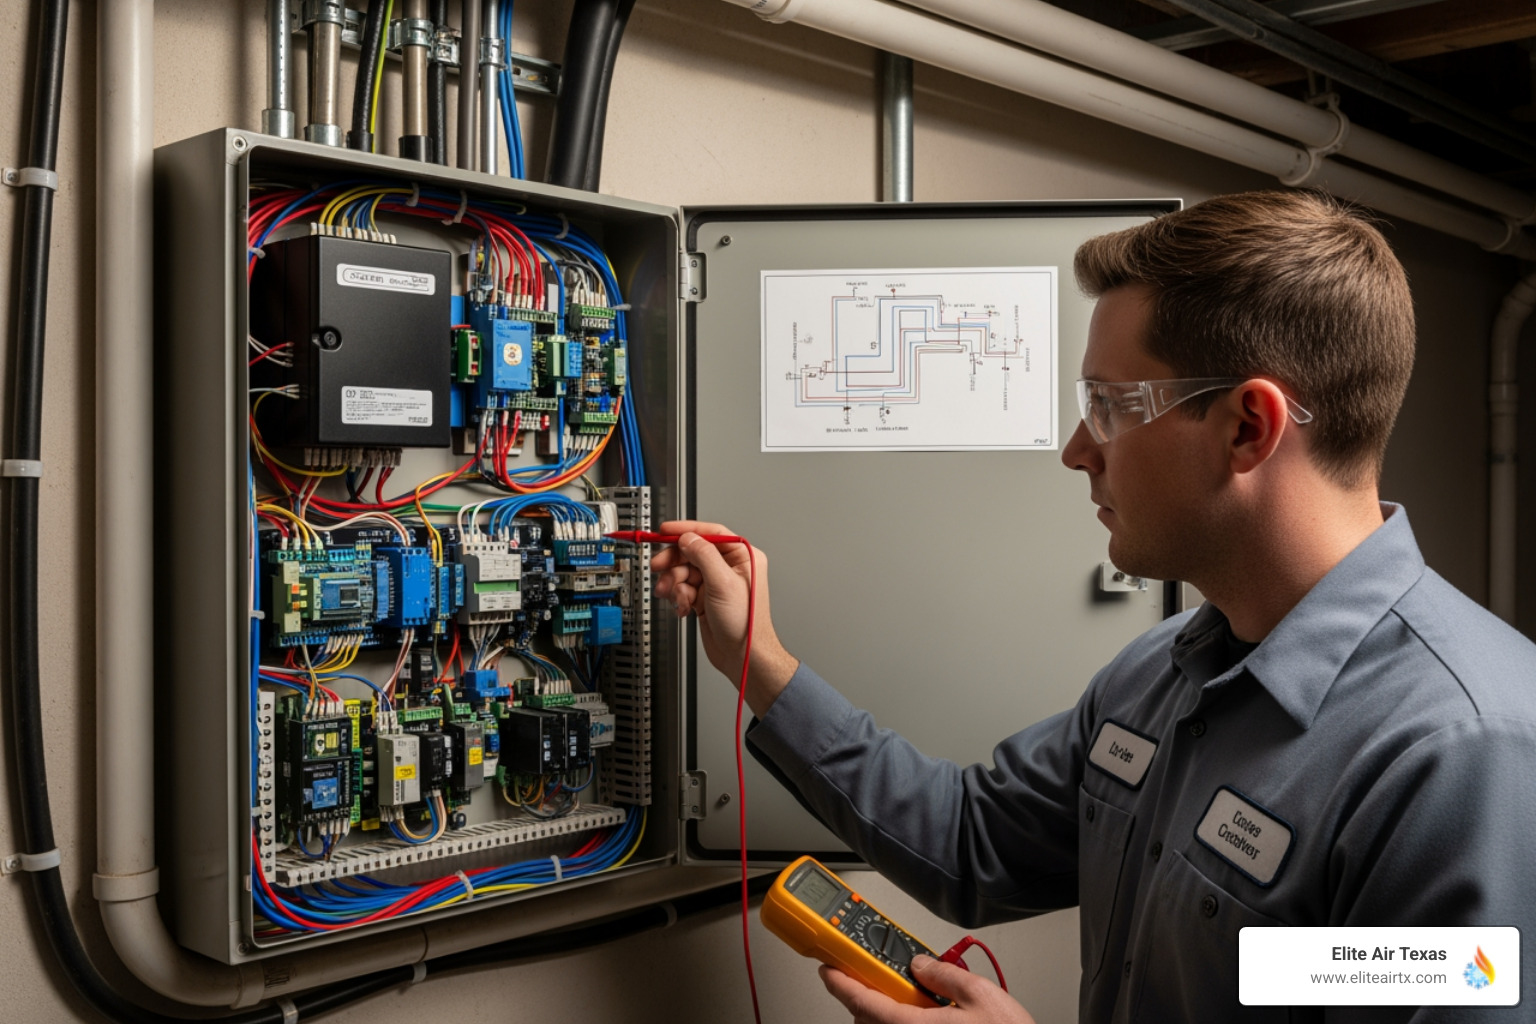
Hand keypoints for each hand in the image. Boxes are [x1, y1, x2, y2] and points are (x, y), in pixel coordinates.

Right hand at [649, 520, 797, 715]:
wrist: (742, 656)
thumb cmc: (746, 624)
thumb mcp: (723, 583)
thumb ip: (704, 556)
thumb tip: (687, 538)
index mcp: (743, 557)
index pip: (711, 533)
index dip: (686, 531)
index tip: (665, 531)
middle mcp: (729, 567)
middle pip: (692, 552)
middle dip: (675, 562)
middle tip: (659, 566)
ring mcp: (716, 583)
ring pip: (685, 571)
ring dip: (675, 583)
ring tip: (675, 595)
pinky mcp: (705, 597)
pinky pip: (684, 588)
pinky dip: (679, 597)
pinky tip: (683, 607)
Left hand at [819, 955, 1035, 1023]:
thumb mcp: (980, 995)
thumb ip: (943, 974)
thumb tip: (922, 965)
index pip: (862, 1002)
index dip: (840, 982)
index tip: (828, 969)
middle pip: (866, 1021)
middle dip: (864, 998)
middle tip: (873, 977)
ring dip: (882, 1016)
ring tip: (905, 999)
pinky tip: (920, 1018)